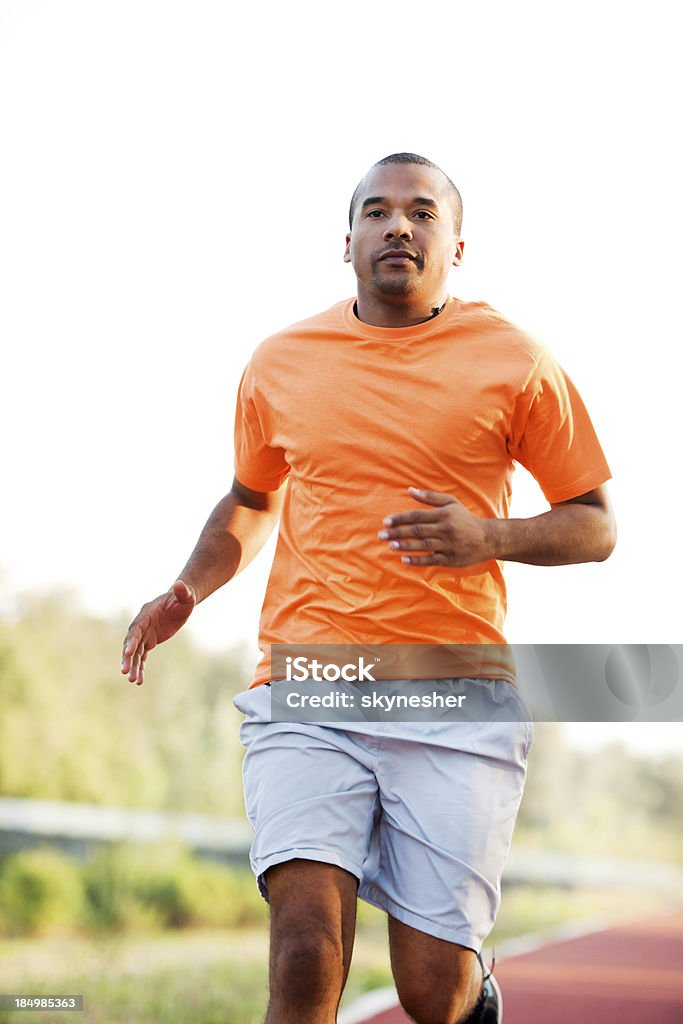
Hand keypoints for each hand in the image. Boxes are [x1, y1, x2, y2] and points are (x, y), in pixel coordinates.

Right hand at [121, 580, 196, 685]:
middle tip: (125, 672)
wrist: (180, 603)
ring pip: (135, 653)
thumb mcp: (186, 596)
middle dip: (128, 657)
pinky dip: (140, 668)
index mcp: (146, 614)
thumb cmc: (183, 599)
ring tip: (133, 681)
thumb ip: (182, 591)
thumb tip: (180, 584)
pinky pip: (142, 657)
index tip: (128, 653)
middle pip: (131, 643)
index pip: (136, 628)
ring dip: (133, 666)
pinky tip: (139, 680)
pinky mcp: (148, 641)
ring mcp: (144, 634)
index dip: (132, 640)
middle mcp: (142, 624)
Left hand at [378, 487, 493, 567]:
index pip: (417, 516)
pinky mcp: (450, 559)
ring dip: (405, 546)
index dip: (400, 518)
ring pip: (423, 545)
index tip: (385, 522)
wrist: (487, 538)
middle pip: (417, 531)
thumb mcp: (451, 503)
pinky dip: (417, 560)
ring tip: (390, 545)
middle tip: (381, 535)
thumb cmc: (464, 519)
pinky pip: (431, 560)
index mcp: (444, 514)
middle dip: (398, 532)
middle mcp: (445, 529)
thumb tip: (409, 489)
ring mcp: (448, 545)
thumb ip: (430, 497)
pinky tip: (403, 560)